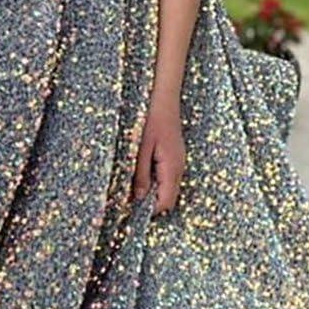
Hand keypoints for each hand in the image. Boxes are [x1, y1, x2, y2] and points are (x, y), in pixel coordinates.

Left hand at [129, 94, 185, 216]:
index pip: (166, 202)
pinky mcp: (175, 156)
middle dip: (150, 202)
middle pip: (169, 198)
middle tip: (129, 198)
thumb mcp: (140, 148)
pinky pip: (167, 177)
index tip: (130, 208)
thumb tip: (138, 198)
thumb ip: (139, 174)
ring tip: (132, 185)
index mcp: (171, 168)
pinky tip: (141, 172)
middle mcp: (179, 168)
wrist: (163, 98)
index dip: (149, 209)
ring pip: (168, 188)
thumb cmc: (150, 119)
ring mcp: (179, 162)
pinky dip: (155, 180)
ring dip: (152, 191)